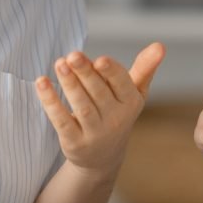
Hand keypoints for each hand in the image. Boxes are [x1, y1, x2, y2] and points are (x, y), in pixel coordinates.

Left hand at [34, 42, 165, 175]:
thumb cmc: (117, 113)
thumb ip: (144, 68)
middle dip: (85, 73)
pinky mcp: (74, 143)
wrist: (103, 156)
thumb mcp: (134, 92)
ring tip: (59, 63)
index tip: (99, 59)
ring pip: (81, 106)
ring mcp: (95, 134)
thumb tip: (160, 45)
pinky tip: (42, 82)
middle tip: (72, 55)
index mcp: (131, 103)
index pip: (122, 84)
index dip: (111, 73)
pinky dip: (51, 102)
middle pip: (98, 93)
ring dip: (69, 84)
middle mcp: (115, 120)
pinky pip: (61, 121)